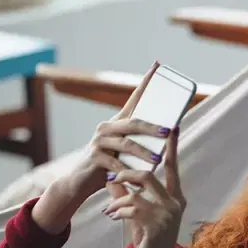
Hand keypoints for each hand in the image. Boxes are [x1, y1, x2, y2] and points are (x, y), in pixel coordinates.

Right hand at [31, 62, 171, 234]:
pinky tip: (136, 176)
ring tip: (158, 159)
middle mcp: (106, 127)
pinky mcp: (94, 156)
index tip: (157, 65)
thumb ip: (140, 143)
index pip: (134, 98)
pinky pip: (115, 162)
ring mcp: (99, 141)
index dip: (146, 82)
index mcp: (117, 123)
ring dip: (144, 152)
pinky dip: (127, 169)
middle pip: (134, 123)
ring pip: (127, 143)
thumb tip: (167, 136)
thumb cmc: (108, 166)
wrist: (79, 182)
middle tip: (168, 131)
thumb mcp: (125, 152)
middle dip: (152, 127)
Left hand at [103, 128, 185, 247]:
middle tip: (112, 177)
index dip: (171, 148)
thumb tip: (112, 179)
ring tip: (109, 206)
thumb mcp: (137, 215)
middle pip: (150, 174)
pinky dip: (117, 210)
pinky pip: (131, 207)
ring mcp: (168, 215)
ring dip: (118, 196)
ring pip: (138, 190)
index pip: (173, 168)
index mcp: (176, 199)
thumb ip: (127, 196)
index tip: (171, 128)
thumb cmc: (147, 242)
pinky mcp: (156, 225)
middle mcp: (176, 204)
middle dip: (127, 173)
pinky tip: (112, 217)